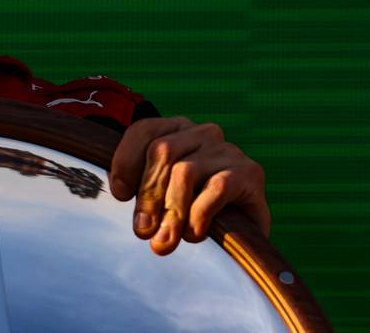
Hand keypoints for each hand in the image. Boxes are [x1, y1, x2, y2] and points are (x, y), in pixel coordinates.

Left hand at [109, 116, 268, 255]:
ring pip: (184, 171)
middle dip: (147, 195)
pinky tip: (194, 235)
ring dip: (171, 211)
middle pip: (161, 151)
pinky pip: (216, 188)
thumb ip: (142, 187)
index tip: (120, 194)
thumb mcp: (164, 193)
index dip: (126, 160)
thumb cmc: (195, 207)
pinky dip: (199, 214)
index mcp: (178, 129)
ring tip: (165, 241)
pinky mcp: (249, 172)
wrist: (246, 230)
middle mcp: (204, 133)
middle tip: (142, 231)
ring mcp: (228, 150)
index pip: (144, 130)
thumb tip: (120, 195)